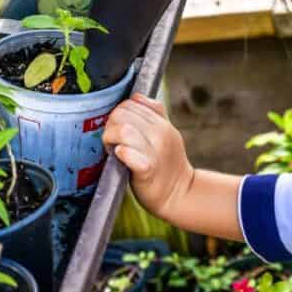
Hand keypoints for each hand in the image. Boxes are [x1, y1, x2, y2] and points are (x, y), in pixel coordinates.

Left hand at [103, 93, 193, 218]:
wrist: (180, 194)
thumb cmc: (167, 165)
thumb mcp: (167, 134)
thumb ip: (153, 114)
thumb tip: (136, 97)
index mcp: (162, 123)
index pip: (131, 103)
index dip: (119, 113)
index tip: (118, 128)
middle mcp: (161, 134)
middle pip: (123, 114)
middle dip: (111, 125)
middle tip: (111, 140)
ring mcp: (155, 151)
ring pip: (124, 130)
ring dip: (111, 137)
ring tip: (111, 148)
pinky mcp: (147, 170)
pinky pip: (129, 154)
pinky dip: (121, 153)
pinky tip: (120, 156)